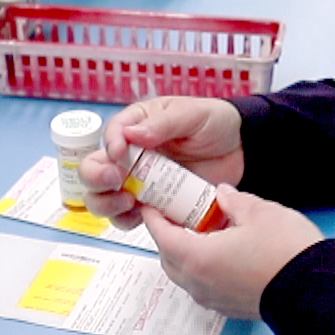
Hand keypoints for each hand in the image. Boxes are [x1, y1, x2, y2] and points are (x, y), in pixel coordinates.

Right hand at [81, 96, 243, 228]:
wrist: (240, 150)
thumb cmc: (214, 123)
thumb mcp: (192, 115)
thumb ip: (164, 124)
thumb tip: (132, 135)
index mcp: (137, 125)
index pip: (111, 134)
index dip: (110, 145)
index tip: (120, 154)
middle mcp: (131, 154)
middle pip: (94, 169)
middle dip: (97, 177)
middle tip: (116, 180)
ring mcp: (139, 181)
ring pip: (103, 197)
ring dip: (108, 203)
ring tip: (129, 202)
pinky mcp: (151, 204)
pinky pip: (127, 217)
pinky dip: (128, 220)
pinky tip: (142, 215)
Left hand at [142, 186, 324, 319]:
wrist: (316, 290)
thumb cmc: (286, 251)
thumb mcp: (259, 212)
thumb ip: (234, 202)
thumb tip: (222, 196)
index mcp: (198, 257)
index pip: (162, 237)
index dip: (154, 219)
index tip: (150, 206)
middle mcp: (200, 283)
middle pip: (169, 259)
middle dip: (168, 237)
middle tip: (176, 216)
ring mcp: (215, 299)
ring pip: (186, 275)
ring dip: (185, 254)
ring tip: (201, 232)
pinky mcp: (231, 308)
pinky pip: (204, 286)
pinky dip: (203, 268)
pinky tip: (222, 253)